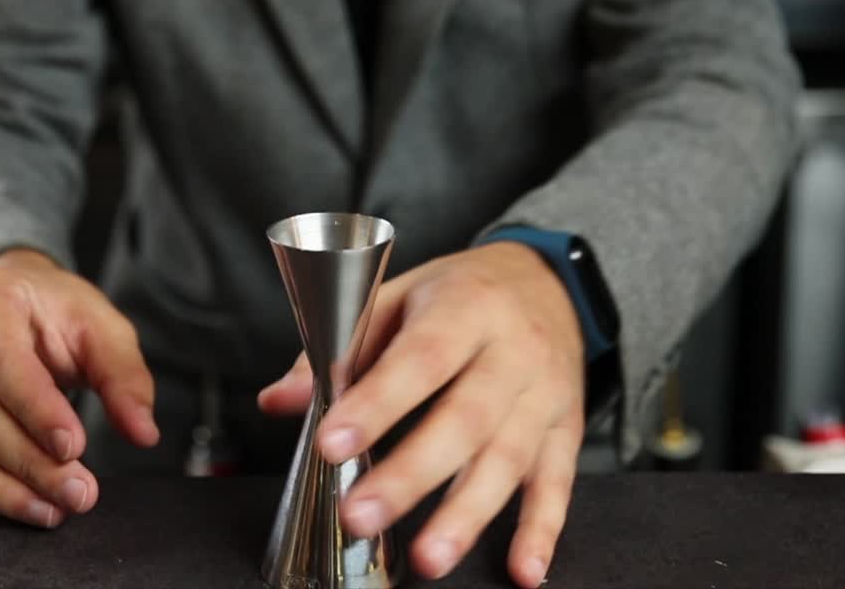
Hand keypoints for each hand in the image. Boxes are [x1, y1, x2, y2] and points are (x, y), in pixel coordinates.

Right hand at [0, 249, 158, 526]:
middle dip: (28, 460)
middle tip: (78, 491)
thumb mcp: (100, 327)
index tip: (73, 446)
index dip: (35, 409)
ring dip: (5, 486)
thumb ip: (124, 377)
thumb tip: (142, 432)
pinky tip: (29, 504)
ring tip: (56, 507)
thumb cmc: (55, 311)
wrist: (15, 298)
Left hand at [259, 242, 584, 587]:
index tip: (333, 445)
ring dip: (467, 515)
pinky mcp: (566, 430)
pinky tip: (521, 570)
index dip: (377, 404)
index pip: (420, 359)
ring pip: (508, 459)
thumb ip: (337, 349)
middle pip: (464, 419)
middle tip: (361, 516)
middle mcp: (512, 353)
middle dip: (411, 475)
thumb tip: (278, 402)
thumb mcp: (396, 297)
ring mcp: (544, 395)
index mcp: (464, 309)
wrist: (547, 283)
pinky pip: (557, 484)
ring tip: (428, 558)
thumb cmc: (460, 294)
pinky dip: (541, 530)